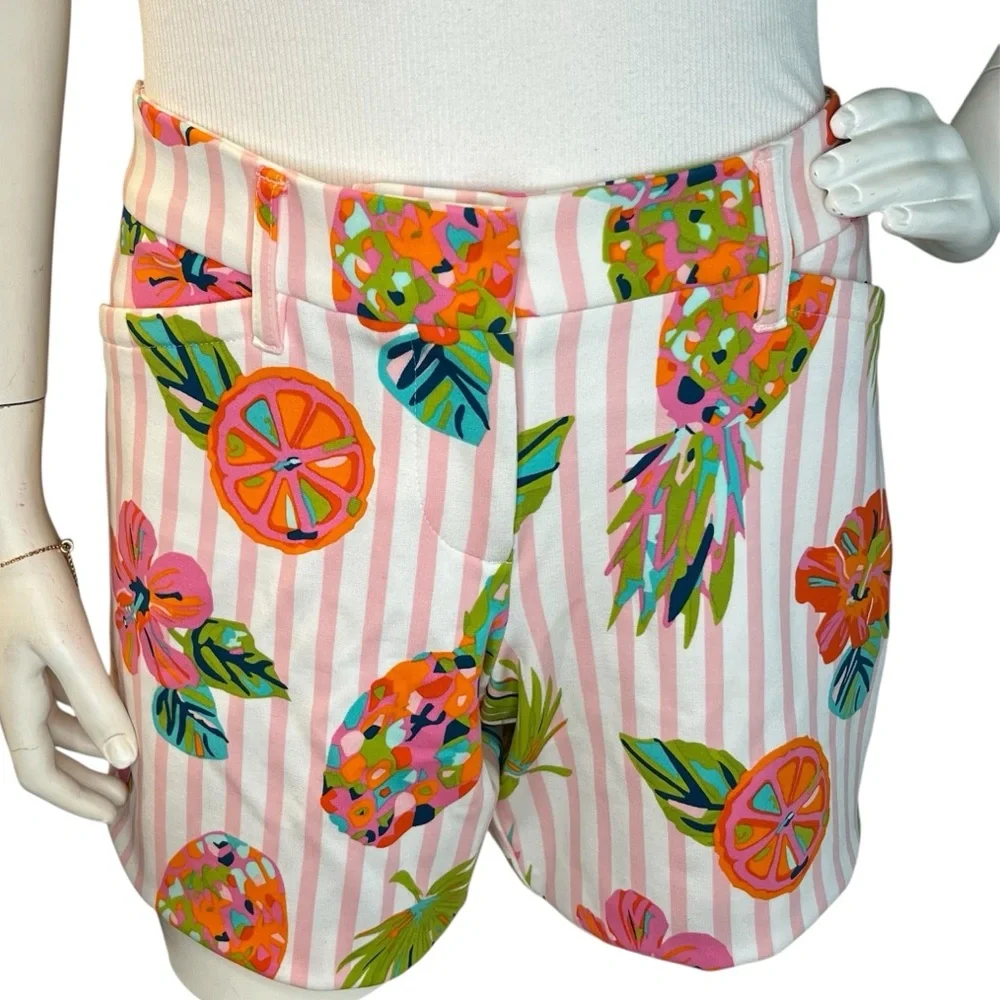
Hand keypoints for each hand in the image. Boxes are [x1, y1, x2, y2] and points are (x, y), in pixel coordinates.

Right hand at [0, 548, 136, 822]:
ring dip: (94, 746)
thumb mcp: (69, 648)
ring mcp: (28, 673)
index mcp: (15, 705)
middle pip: (49, 756)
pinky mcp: (44, 649)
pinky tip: (122, 708)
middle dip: (87, 780)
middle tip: (129, 796)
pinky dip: (93, 712)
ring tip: (132, 756)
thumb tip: (123, 759)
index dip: (74, 800)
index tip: (114, 813)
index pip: (38, 774)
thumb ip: (95, 703)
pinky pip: (67, 696)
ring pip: (60, 726)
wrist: (13, 539)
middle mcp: (16, 696)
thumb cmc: (33, 589)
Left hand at [812, 89, 998, 262]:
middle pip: (906, 143)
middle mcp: (943, 142)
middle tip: (821, 174)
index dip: (868, 111)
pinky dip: (918, 217)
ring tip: (839, 202)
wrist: (956, 217)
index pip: (898, 105)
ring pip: (924, 179)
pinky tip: (890, 220)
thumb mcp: (873, 160)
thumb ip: (846, 152)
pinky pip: (946, 214)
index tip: (836, 126)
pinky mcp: (969, 216)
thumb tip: (797, 157)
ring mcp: (961, 178)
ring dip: (877, 189)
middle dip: (859, 157)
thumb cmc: (895, 184)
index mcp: (918, 119)